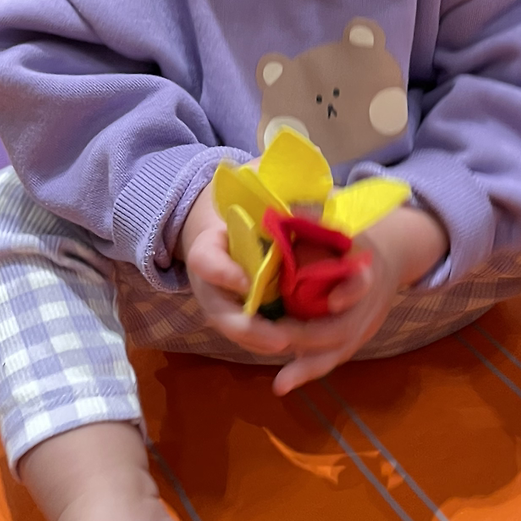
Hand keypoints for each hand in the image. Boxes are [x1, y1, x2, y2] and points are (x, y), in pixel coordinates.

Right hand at [178, 185, 291, 360]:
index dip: (223, 274)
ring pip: (235, 329)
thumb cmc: (245, 205)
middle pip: (219, 311)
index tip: (246, 282)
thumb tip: (315, 174)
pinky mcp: (237, 314)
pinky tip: (299, 344)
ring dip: (262, 341)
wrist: (226, 227)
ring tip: (291, 346)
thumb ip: (278, 187)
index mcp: (208, 246)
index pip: (205, 261)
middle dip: (248, 327)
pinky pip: (250, 334)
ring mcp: (221, 302)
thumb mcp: (253, 188)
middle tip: (279, 337)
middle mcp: (210, 280)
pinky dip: (270, 341)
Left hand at [270, 203, 446, 395]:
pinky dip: (308, 370)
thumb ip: (317, 213)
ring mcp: (364, 323)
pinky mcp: (355, 337)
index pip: (365, 280)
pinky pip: (332, 357)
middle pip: (345, 326)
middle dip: (312, 334)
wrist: (392, 252)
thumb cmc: (356, 230)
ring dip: (309, 364)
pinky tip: (281, 384)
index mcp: (366, 265)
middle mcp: (368, 300)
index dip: (352, 291)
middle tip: (278, 336)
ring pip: (339, 349)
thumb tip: (289, 209)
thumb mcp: (342, 215)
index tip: (333, 301)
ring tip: (281, 381)